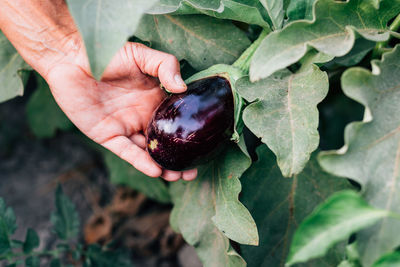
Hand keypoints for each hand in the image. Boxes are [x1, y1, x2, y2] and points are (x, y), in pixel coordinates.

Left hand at [45, 42, 197, 180]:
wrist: (72, 59)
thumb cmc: (108, 54)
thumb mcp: (141, 55)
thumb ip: (165, 66)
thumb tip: (183, 87)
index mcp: (154, 100)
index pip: (176, 120)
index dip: (189, 134)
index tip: (204, 146)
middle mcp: (142, 116)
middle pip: (164, 142)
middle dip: (178, 158)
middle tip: (192, 171)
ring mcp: (126, 127)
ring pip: (147, 152)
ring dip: (162, 165)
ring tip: (178, 176)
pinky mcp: (108, 135)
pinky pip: (126, 152)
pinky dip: (140, 162)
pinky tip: (155, 169)